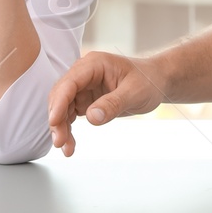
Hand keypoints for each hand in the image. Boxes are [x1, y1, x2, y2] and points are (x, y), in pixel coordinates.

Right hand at [45, 51, 164, 155]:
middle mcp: (84, 73)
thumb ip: (113, 103)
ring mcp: (83, 87)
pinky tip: (69, 144)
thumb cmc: (148, 81)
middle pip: (61, 96)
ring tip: (66, 148)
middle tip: (60, 142)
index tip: (54, 121)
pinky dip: (68, 129)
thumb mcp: (135, 92)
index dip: (59, 102)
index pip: (70, 82)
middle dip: (57, 119)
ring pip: (63, 107)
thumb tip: (91, 117)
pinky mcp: (85, 99)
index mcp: (94, 64)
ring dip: (61, 127)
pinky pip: (70, 114)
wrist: (156, 82)